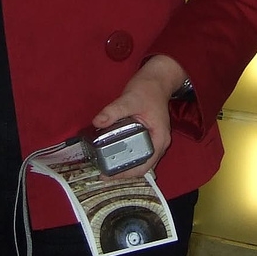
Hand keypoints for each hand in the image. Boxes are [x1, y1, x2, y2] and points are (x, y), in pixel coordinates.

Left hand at [91, 54, 186, 179]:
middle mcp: (158, 143)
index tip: (107, 175)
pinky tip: (111, 154)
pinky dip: (125, 155)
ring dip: (124, 165)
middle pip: (141, 166)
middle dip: (123, 172)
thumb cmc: (147, 89)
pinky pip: (137, 151)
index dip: (126, 174)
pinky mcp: (147, 136)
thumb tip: (97, 122)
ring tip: (104, 167)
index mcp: (159, 138)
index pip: (144, 165)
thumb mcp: (129, 99)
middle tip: (102, 173)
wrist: (156, 80)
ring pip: (139, 160)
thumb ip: (114, 111)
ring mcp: (153, 140)